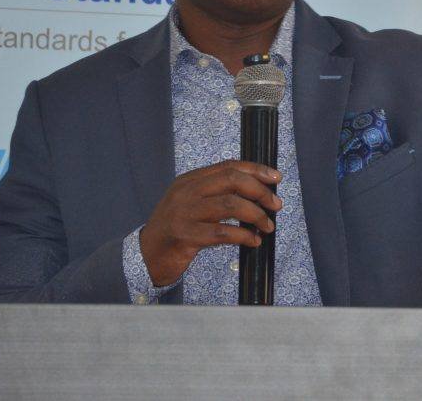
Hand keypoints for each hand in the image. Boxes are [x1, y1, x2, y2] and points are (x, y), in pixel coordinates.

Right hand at [139, 161, 282, 286]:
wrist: (146, 256)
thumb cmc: (175, 230)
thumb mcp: (189, 203)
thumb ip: (214, 194)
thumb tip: (256, 193)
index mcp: (189, 181)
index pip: (227, 166)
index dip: (255, 170)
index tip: (275, 178)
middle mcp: (186, 192)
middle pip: (232, 180)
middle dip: (260, 191)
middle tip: (276, 205)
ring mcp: (184, 213)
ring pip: (230, 205)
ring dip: (256, 215)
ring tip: (267, 226)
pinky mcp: (185, 236)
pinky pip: (223, 232)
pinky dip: (244, 236)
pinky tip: (253, 241)